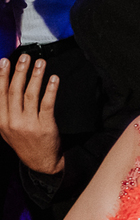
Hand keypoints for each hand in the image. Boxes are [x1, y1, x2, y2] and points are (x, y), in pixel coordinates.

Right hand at [0, 56, 63, 173]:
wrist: (40, 162)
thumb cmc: (24, 141)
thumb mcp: (6, 128)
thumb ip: (4, 109)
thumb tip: (3, 85)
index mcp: (1, 121)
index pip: (0, 94)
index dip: (1, 76)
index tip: (4, 61)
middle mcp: (12, 122)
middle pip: (15, 91)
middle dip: (19, 71)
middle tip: (25, 57)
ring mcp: (29, 124)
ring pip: (31, 95)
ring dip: (35, 76)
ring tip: (40, 62)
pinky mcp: (45, 126)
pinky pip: (47, 104)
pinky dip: (50, 89)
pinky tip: (53, 78)